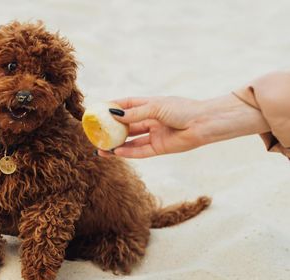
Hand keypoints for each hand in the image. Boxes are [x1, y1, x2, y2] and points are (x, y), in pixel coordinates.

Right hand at [100, 94, 269, 157]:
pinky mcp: (159, 147)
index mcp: (150, 105)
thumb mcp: (156, 107)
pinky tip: (116, 152)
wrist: (205, 123)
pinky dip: (128, 152)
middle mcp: (150, 120)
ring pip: (131, 140)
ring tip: (101, 148)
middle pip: (126, 125)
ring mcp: (154, 134)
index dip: (112, 108)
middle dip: (111, 129)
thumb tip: (115, 115)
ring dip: (116, 144)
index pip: (126, 105)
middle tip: (96, 133)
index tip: (97, 110)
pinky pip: (140, 151)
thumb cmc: (184, 109)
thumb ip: (136, 113)